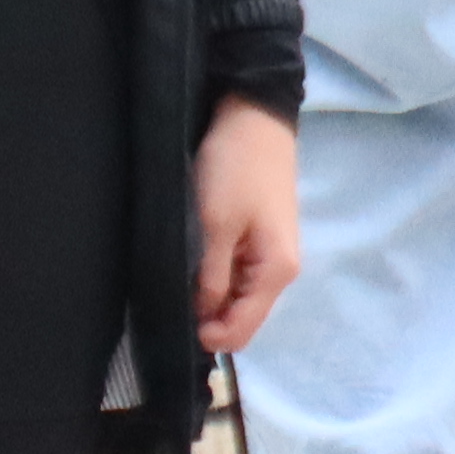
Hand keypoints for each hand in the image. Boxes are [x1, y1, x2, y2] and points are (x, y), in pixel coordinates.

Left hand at [193, 102, 301, 351]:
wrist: (254, 116)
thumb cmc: (235, 170)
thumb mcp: (215, 226)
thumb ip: (210, 279)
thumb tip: (203, 319)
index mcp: (277, 272)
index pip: (241, 332)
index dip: (206, 337)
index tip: (173, 320)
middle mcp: (282, 271)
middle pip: (242, 318)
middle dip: (209, 318)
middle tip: (173, 294)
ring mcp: (272, 255)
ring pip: (238, 298)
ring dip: (211, 296)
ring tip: (182, 275)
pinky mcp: (261, 239)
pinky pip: (238, 276)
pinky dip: (217, 277)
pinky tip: (198, 261)